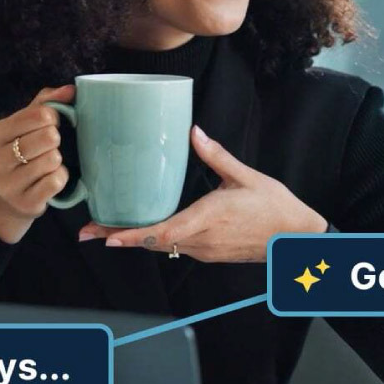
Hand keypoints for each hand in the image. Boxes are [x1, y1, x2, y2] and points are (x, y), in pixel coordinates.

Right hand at [0, 85, 73, 243]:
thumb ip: (43, 104)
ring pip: (53, 160)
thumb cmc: (14, 156)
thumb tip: (70, 89)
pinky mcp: (26, 202)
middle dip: (55, 139)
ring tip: (47, 163)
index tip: (50, 123)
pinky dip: (60, 177)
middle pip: (48, 137)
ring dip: (57, 160)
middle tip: (48, 145)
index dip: (53, 116)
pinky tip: (50, 178)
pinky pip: (57, 181)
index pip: (38, 114)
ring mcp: (10, 184)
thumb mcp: (19, 128)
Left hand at [79, 125, 326, 261]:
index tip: (108, 236)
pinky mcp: (208, 252)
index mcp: (210, 217)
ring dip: (133, 239)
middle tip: (88, 232)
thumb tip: (192, 131)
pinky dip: (152, 240)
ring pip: (161, 247)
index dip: (133, 235)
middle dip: (119, 237)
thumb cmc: (275, 206)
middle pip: (153, 243)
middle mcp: (203, 239)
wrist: (296, 237)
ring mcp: (205, 250)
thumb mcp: (245, 175)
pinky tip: (138, 230)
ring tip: (103, 231)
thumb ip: (215, 154)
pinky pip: (174, 247)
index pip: (164, 232)